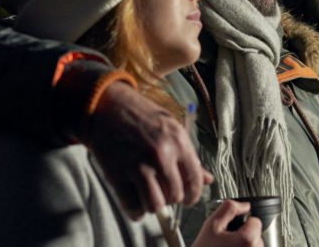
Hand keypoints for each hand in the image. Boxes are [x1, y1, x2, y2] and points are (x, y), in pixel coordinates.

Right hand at [85, 81, 212, 219]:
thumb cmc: (143, 117)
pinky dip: (136, 211)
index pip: (195, 182)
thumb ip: (189, 157)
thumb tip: (209, 180)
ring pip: (155, 205)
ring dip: (154, 206)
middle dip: (172, 200)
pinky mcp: (117, 175)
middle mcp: (161, 156)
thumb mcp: (172, 129)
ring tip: (150, 199)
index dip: (193, 196)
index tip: (188, 201)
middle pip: (176, 196)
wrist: (110, 106)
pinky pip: (132, 206)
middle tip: (165, 195)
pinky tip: (136, 204)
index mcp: (179, 143)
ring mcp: (138, 166)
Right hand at [192, 199, 263, 246]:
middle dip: (244, 235)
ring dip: (245, 245)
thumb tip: (245, 205)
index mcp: (247, 239)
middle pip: (257, 235)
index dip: (243, 223)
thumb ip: (229, 208)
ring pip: (255, 246)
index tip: (232, 230)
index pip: (256, 222)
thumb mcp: (212, 223)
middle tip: (228, 241)